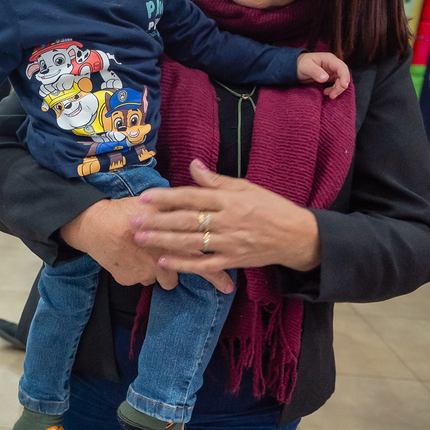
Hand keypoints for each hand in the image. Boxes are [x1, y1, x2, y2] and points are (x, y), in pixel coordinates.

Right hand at [60, 197, 182, 290]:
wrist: (94, 223)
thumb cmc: (126, 212)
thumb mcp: (155, 206)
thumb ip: (177, 213)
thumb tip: (195, 213)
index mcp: (172, 248)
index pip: (194, 264)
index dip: (194, 265)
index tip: (193, 264)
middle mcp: (159, 266)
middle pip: (172, 280)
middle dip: (168, 272)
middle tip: (158, 259)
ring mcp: (142, 275)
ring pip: (151, 279)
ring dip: (148, 271)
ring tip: (139, 256)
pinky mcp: (126, 280)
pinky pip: (134, 280)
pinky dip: (131, 271)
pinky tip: (125, 257)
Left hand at [131, 159, 321, 277]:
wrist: (298, 237)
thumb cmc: (272, 208)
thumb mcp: (247, 188)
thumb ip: (217, 181)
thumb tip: (193, 165)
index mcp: (230, 200)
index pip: (193, 196)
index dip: (167, 197)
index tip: (145, 197)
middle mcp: (228, 221)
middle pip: (186, 220)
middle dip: (157, 221)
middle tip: (132, 220)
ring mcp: (230, 243)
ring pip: (191, 242)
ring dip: (163, 241)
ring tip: (140, 238)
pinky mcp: (233, 261)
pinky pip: (204, 264)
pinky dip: (184, 264)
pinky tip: (164, 261)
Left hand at [297, 52, 350, 98]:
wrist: (295, 67)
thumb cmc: (300, 64)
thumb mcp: (306, 67)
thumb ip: (315, 72)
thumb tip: (325, 78)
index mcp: (329, 59)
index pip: (341, 67)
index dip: (344, 76)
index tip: (344, 86)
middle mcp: (333, 65)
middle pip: (343, 75)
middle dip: (340, 86)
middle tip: (332, 96)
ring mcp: (332, 71)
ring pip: (340, 81)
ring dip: (337, 89)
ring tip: (329, 95)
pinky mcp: (329, 77)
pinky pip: (336, 84)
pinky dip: (333, 89)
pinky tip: (326, 92)